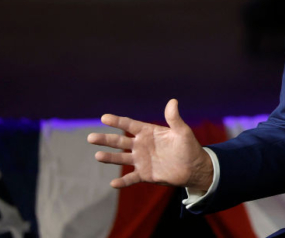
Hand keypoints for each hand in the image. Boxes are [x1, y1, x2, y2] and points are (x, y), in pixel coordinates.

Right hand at [87, 99, 213, 191]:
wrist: (194, 168)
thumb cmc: (189, 147)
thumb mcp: (182, 131)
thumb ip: (174, 118)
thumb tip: (173, 101)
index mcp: (148, 132)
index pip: (129, 125)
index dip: (117, 121)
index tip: (103, 118)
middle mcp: (141, 145)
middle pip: (119, 141)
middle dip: (105, 139)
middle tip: (90, 138)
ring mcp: (141, 160)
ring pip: (121, 158)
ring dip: (109, 158)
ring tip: (97, 156)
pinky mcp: (145, 174)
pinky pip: (131, 178)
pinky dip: (122, 182)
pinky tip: (113, 183)